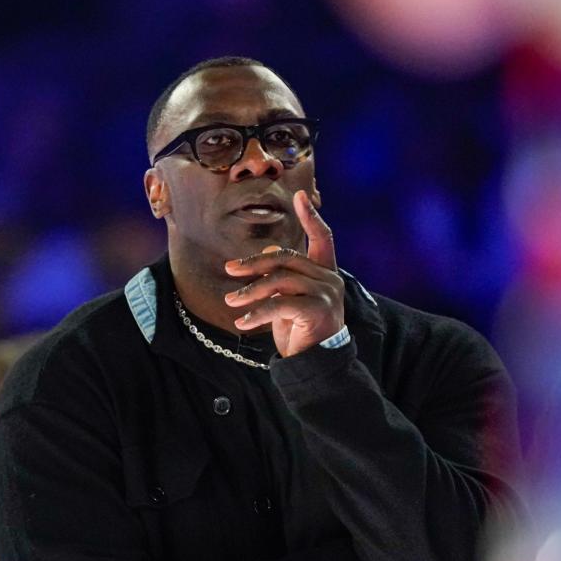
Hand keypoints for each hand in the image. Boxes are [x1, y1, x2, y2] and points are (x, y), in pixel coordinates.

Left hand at [224, 190, 344, 356]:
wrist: (315, 365)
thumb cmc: (301, 331)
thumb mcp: (290, 300)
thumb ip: (284, 276)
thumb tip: (269, 250)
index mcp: (326, 273)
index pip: (323, 239)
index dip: (312, 217)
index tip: (301, 195)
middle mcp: (330, 280)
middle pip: (288, 257)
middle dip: (254, 263)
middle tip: (229, 270)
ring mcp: (327, 294)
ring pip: (280, 280)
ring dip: (250, 291)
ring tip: (231, 302)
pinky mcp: (318, 311)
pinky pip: (280, 305)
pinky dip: (257, 313)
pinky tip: (242, 323)